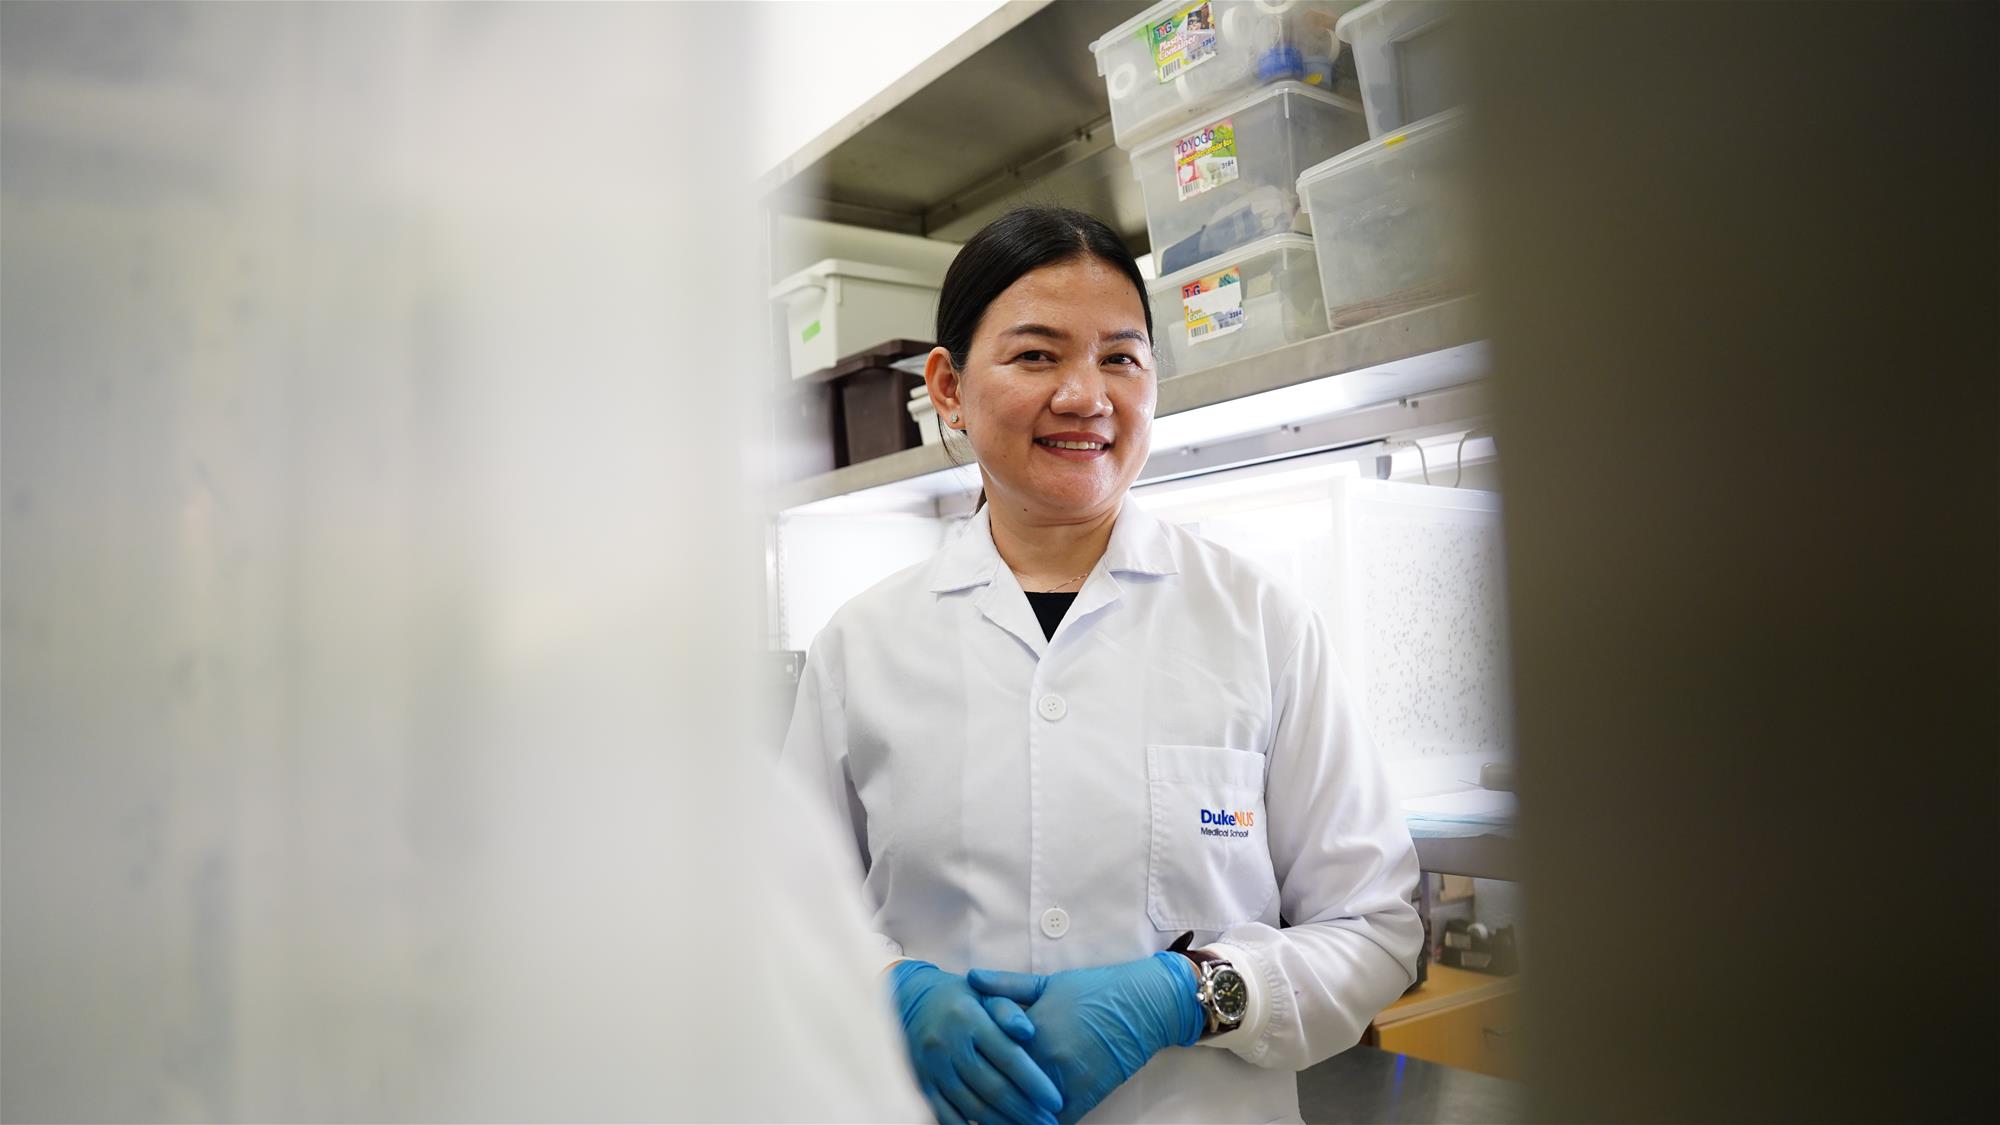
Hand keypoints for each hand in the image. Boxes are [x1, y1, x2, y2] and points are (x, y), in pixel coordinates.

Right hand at [888, 959, 1064, 1124]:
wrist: (910, 1001)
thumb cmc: (962, 999)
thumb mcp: (985, 994)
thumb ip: (1009, 1011)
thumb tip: (1029, 1031)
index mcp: (969, 1018)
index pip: (1008, 1056)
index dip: (1034, 1082)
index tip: (1056, 1101)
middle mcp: (948, 1044)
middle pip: (993, 1088)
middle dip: (1025, 1111)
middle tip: (1050, 1124)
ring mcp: (933, 1068)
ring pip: (972, 1107)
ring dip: (1003, 1124)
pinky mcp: (922, 1084)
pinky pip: (946, 1115)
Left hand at [967, 953, 1203, 1123]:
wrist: (1144, 1004)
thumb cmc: (1096, 988)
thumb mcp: (1048, 982)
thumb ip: (1005, 985)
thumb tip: (970, 977)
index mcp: (1032, 1028)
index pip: (991, 1057)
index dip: (972, 1069)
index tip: (955, 1077)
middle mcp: (1046, 1058)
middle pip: (1004, 1090)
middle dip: (985, 1100)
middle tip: (967, 1107)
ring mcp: (1067, 1080)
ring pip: (1027, 1112)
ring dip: (1009, 1117)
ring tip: (989, 1121)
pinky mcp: (1087, 1096)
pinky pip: (1056, 1121)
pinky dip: (1040, 1124)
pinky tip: (1028, 1123)